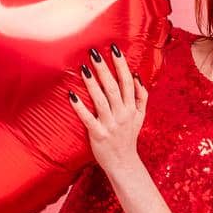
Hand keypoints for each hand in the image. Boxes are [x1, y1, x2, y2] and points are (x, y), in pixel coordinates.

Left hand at [67, 43, 147, 178]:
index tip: (114, 49)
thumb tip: (137, 76)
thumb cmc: (129, 137)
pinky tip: (71, 96)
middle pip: (113, 87)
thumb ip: (141, 96)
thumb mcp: (140, 117)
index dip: (121, 65)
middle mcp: (122, 114)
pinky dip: (79, 108)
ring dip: (92, 84)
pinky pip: (88, 119)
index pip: (127, 81)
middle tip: (94, 52)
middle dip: (104, 69)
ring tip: (83, 68)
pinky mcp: (98, 135)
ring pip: (101, 100)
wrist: (124, 163)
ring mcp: (110, 125)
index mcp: (131, 108)